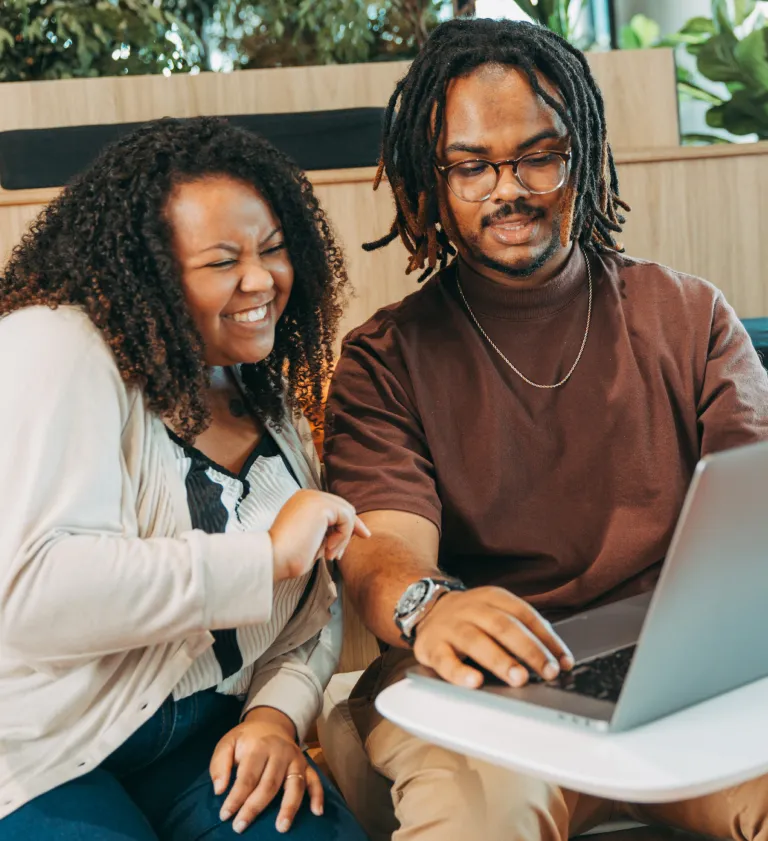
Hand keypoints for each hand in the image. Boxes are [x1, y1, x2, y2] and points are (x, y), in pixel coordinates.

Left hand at [210, 707, 322, 834]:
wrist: (271, 722)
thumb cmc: (247, 739)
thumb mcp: (228, 743)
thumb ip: (220, 764)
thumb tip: (219, 790)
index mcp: (259, 746)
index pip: (247, 776)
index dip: (236, 797)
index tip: (225, 815)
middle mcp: (280, 752)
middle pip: (269, 784)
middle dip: (255, 807)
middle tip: (240, 827)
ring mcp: (296, 758)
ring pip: (294, 784)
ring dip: (289, 807)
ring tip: (281, 828)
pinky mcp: (306, 764)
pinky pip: (315, 780)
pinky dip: (318, 795)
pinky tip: (316, 812)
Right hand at [269, 489, 369, 580]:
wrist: (275, 557)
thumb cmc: (289, 556)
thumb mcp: (314, 540)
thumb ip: (328, 531)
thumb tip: (349, 532)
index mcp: (303, 501)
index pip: (334, 508)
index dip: (346, 524)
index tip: (355, 539)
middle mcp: (308, 495)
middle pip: (343, 508)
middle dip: (350, 530)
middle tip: (340, 554)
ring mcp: (315, 497)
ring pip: (347, 514)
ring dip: (343, 538)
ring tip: (329, 554)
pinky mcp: (322, 504)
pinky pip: (347, 518)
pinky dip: (342, 537)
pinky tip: (328, 549)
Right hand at [413, 586, 574, 688]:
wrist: (424, 608)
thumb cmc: (470, 618)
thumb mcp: (495, 611)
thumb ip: (522, 628)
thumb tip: (556, 657)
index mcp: (492, 597)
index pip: (524, 615)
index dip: (546, 638)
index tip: (563, 661)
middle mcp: (471, 609)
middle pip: (504, 626)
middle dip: (529, 650)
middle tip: (548, 671)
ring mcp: (450, 626)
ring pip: (476, 641)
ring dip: (500, 660)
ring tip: (520, 678)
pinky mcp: (432, 646)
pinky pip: (445, 660)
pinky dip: (460, 673)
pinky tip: (474, 682)